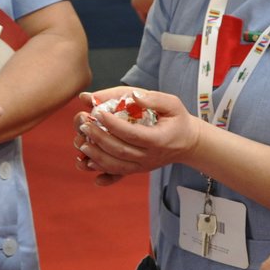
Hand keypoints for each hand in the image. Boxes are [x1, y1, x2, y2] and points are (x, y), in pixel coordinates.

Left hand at [71, 87, 199, 183]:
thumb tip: (132, 95)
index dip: (113, 124)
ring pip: (116, 166)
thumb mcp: (172, 104)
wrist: (188, 143)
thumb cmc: (178, 120)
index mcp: (158, 140)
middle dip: (99, 138)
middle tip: (84, 124)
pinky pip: (118, 174)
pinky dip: (102, 172)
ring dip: (96, 156)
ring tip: (81, 142)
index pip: (132, 134)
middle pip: (120, 151)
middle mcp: (150, 156)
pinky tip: (88, 164)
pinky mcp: (137, 170)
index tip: (98, 112)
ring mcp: (143, 165)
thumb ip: (154, 98)